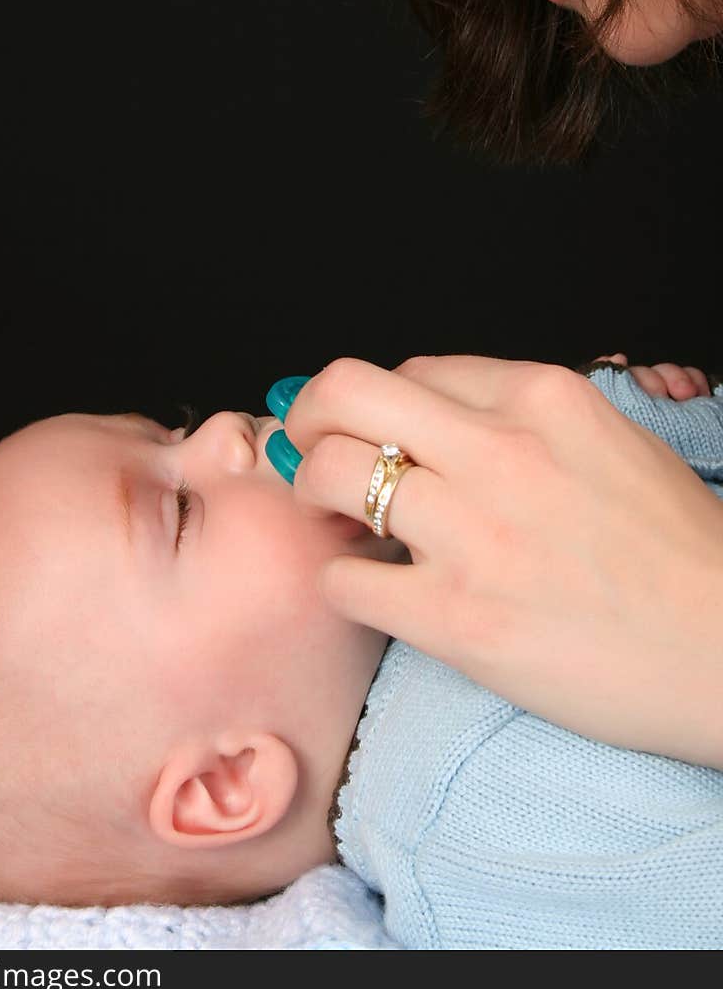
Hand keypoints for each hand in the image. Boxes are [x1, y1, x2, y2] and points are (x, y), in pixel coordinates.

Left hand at [286, 357, 722, 766]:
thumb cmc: (678, 553)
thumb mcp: (608, 443)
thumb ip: (521, 420)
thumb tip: (429, 422)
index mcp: (540, 398)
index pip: (408, 371)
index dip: (373, 405)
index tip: (365, 433)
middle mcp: (499, 450)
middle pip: (343, 392)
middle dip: (308, 419)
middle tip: (311, 453)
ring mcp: (473, 533)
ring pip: (329, 475)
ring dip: (317, 499)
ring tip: (344, 525)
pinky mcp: (457, 617)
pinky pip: (344, 581)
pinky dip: (345, 583)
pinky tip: (377, 591)